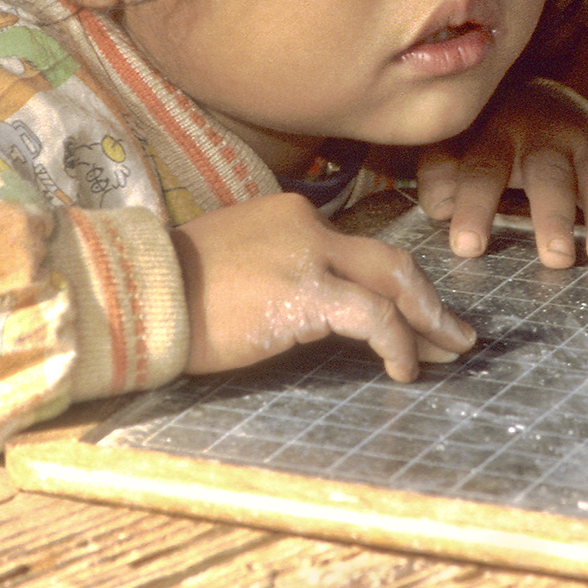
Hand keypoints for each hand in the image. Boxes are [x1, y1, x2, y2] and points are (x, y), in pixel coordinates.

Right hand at [173, 192, 474, 381]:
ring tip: (448, 354)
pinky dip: (396, 343)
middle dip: (429, 300)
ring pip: (393, 282)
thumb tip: (315, 312)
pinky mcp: (305, 293)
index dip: (396, 286)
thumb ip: (279, 274)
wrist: (132, 294)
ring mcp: (309, 255)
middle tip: (456, 334)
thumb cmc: (168, 294)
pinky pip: (373, 316)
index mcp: (292, 217)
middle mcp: (308, 226)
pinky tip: (401, 370)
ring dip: (427, 322)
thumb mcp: (233, 267)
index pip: (360, 250)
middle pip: (390, 260)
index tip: (416, 316)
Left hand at [415, 79, 587, 268]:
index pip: (483, 171)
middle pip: (550, 176)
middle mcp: (544, 141)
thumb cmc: (483, 135)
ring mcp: (584, 148)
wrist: (528, 94)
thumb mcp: (451, 147)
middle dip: (555, 216)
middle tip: (558, 257)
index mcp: (496, 138)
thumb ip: (440, 175)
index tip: (468, 248)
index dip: (475, 207)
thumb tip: (440, 206)